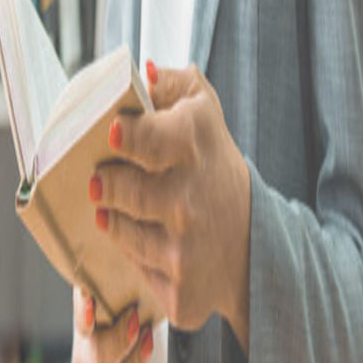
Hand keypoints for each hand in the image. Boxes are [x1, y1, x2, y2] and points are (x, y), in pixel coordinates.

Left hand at [88, 59, 250, 349]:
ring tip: (135, 208)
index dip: (120, 135)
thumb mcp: (206, 116)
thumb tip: (140, 70)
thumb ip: (173, 86)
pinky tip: (159, 244)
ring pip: (117, 229)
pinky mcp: (180, 292)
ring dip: (117, 218)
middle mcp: (190, 200)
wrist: (255, 246)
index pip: (139, 136)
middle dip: (108, 183)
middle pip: (116, 188)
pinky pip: (134, 267)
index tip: (110, 135)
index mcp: (195, 146)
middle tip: (107, 180)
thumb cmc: (217, 172)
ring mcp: (184, 251)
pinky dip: (138, 255)